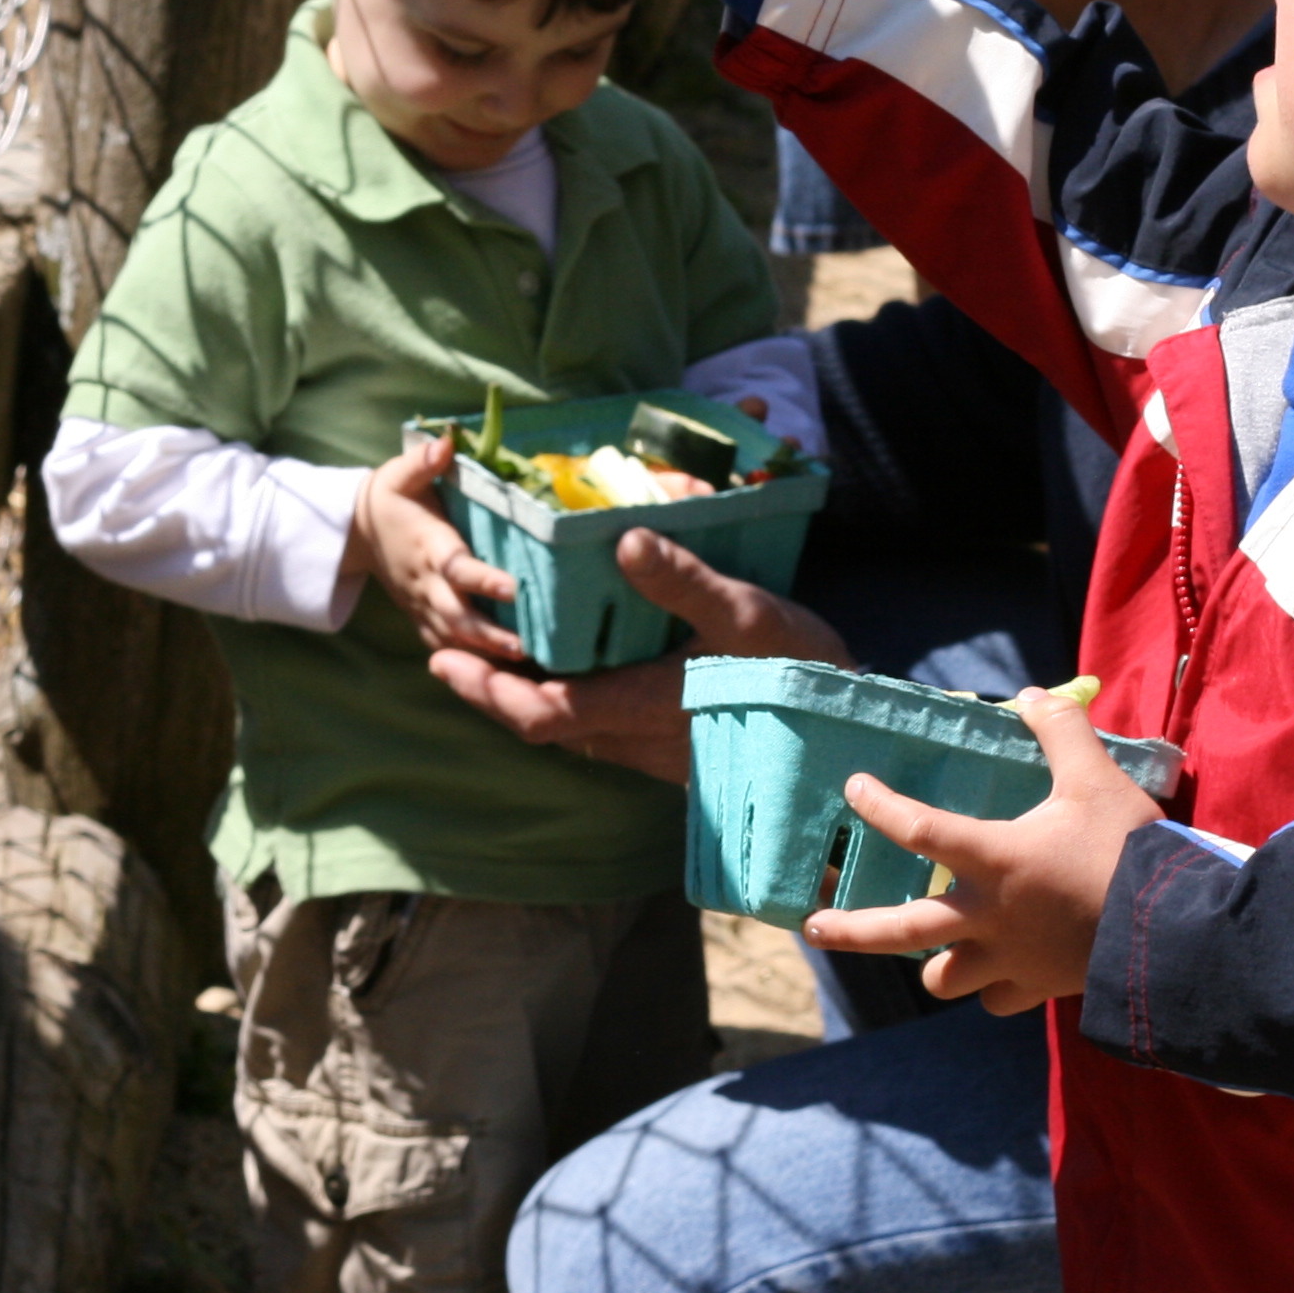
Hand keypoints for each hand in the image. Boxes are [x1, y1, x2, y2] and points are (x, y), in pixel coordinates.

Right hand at [355, 441, 522, 659]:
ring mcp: (422, 604)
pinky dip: (469, 661)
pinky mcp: (421, 617)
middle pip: (457, 615)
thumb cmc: (392, 498)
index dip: (483, 579)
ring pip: (453, 637)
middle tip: (527, 646)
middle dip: (489, 634)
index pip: (457, 566)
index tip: (514, 587)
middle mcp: (426, 581)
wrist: (358, 532)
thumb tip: (446, 441)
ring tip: (523, 665)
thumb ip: (424, 461)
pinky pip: (444, 644)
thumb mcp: (401, 474)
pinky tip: (502, 674)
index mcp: (429, 545)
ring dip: (484, 653)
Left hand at [422, 526, 852, 779]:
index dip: (489, 693)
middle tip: (450, 660)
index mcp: (643, 707)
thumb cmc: (796, 665)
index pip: (544, 714)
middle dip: (492, 696)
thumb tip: (621, 539)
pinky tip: (570, 677)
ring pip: (570, 735)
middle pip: (543, 730)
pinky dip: (567, 708)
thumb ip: (681, 579)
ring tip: (495, 663)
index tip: (447, 664)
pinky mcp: (672, 753)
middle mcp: (638, 740)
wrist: (846, 724)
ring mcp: (654, 753)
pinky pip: (600, 736)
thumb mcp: (743, 610)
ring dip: (527, 702)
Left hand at [800, 685, 1164, 1012]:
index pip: (918, 830)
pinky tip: (996, 970)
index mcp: (994, 859)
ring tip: (933, 946)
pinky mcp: (1040, 989)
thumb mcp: (1096, 778)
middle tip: (812, 927)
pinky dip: (990, 986)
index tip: (853, 789)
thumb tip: (1031, 696)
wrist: (1175, 932)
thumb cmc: (1129, 850)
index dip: (879, 806)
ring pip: (944, 978)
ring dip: (933, 962)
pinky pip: (996, 997)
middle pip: (900, 931)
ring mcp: (1010, 960)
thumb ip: (1060, 731)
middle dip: (850, 929)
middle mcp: (988, 916)